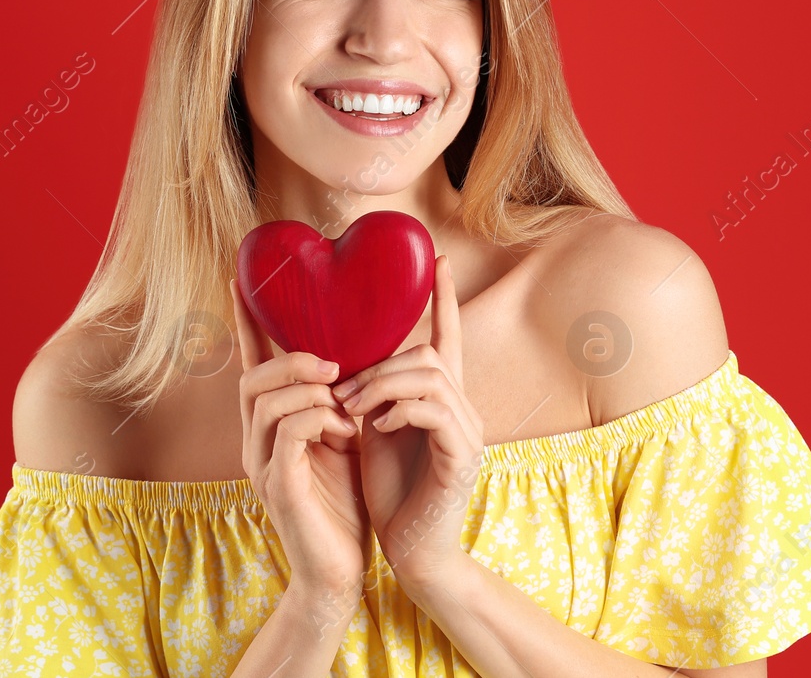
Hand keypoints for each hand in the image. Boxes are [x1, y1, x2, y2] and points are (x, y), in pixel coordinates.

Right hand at [234, 278, 371, 603]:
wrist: (340, 571)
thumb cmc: (344, 505)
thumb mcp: (344, 440)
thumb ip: (338, 402)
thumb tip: (352, 357)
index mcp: (270, 428)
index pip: (252, 367)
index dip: (248, 325)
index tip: (243, 282)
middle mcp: (257, 443)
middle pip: (251, 379)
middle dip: (289, 359)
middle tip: (331, 362)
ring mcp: (262, 466)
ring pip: (266, 401)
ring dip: (308, 388)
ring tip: (341, 395)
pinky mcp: (278, 487)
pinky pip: (286, 434)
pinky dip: (317, 419)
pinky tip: (343, 429)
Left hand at [334, 255, 483, 591]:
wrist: (412, 551)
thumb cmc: (391, 492)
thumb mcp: (374, 430)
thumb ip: (372, 393)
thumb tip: (346, 359)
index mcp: (441, 399)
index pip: (447, 337)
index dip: (443, 298)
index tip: (439, 260)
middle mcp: (462, 408)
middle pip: (427, 353)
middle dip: (379, 364)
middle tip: (343, 392)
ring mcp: (467, 431)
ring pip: (428, 376)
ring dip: (380, 386)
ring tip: (352, 409)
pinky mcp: (463, 456)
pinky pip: (434, 410)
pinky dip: (400, 410)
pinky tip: (378, 427)